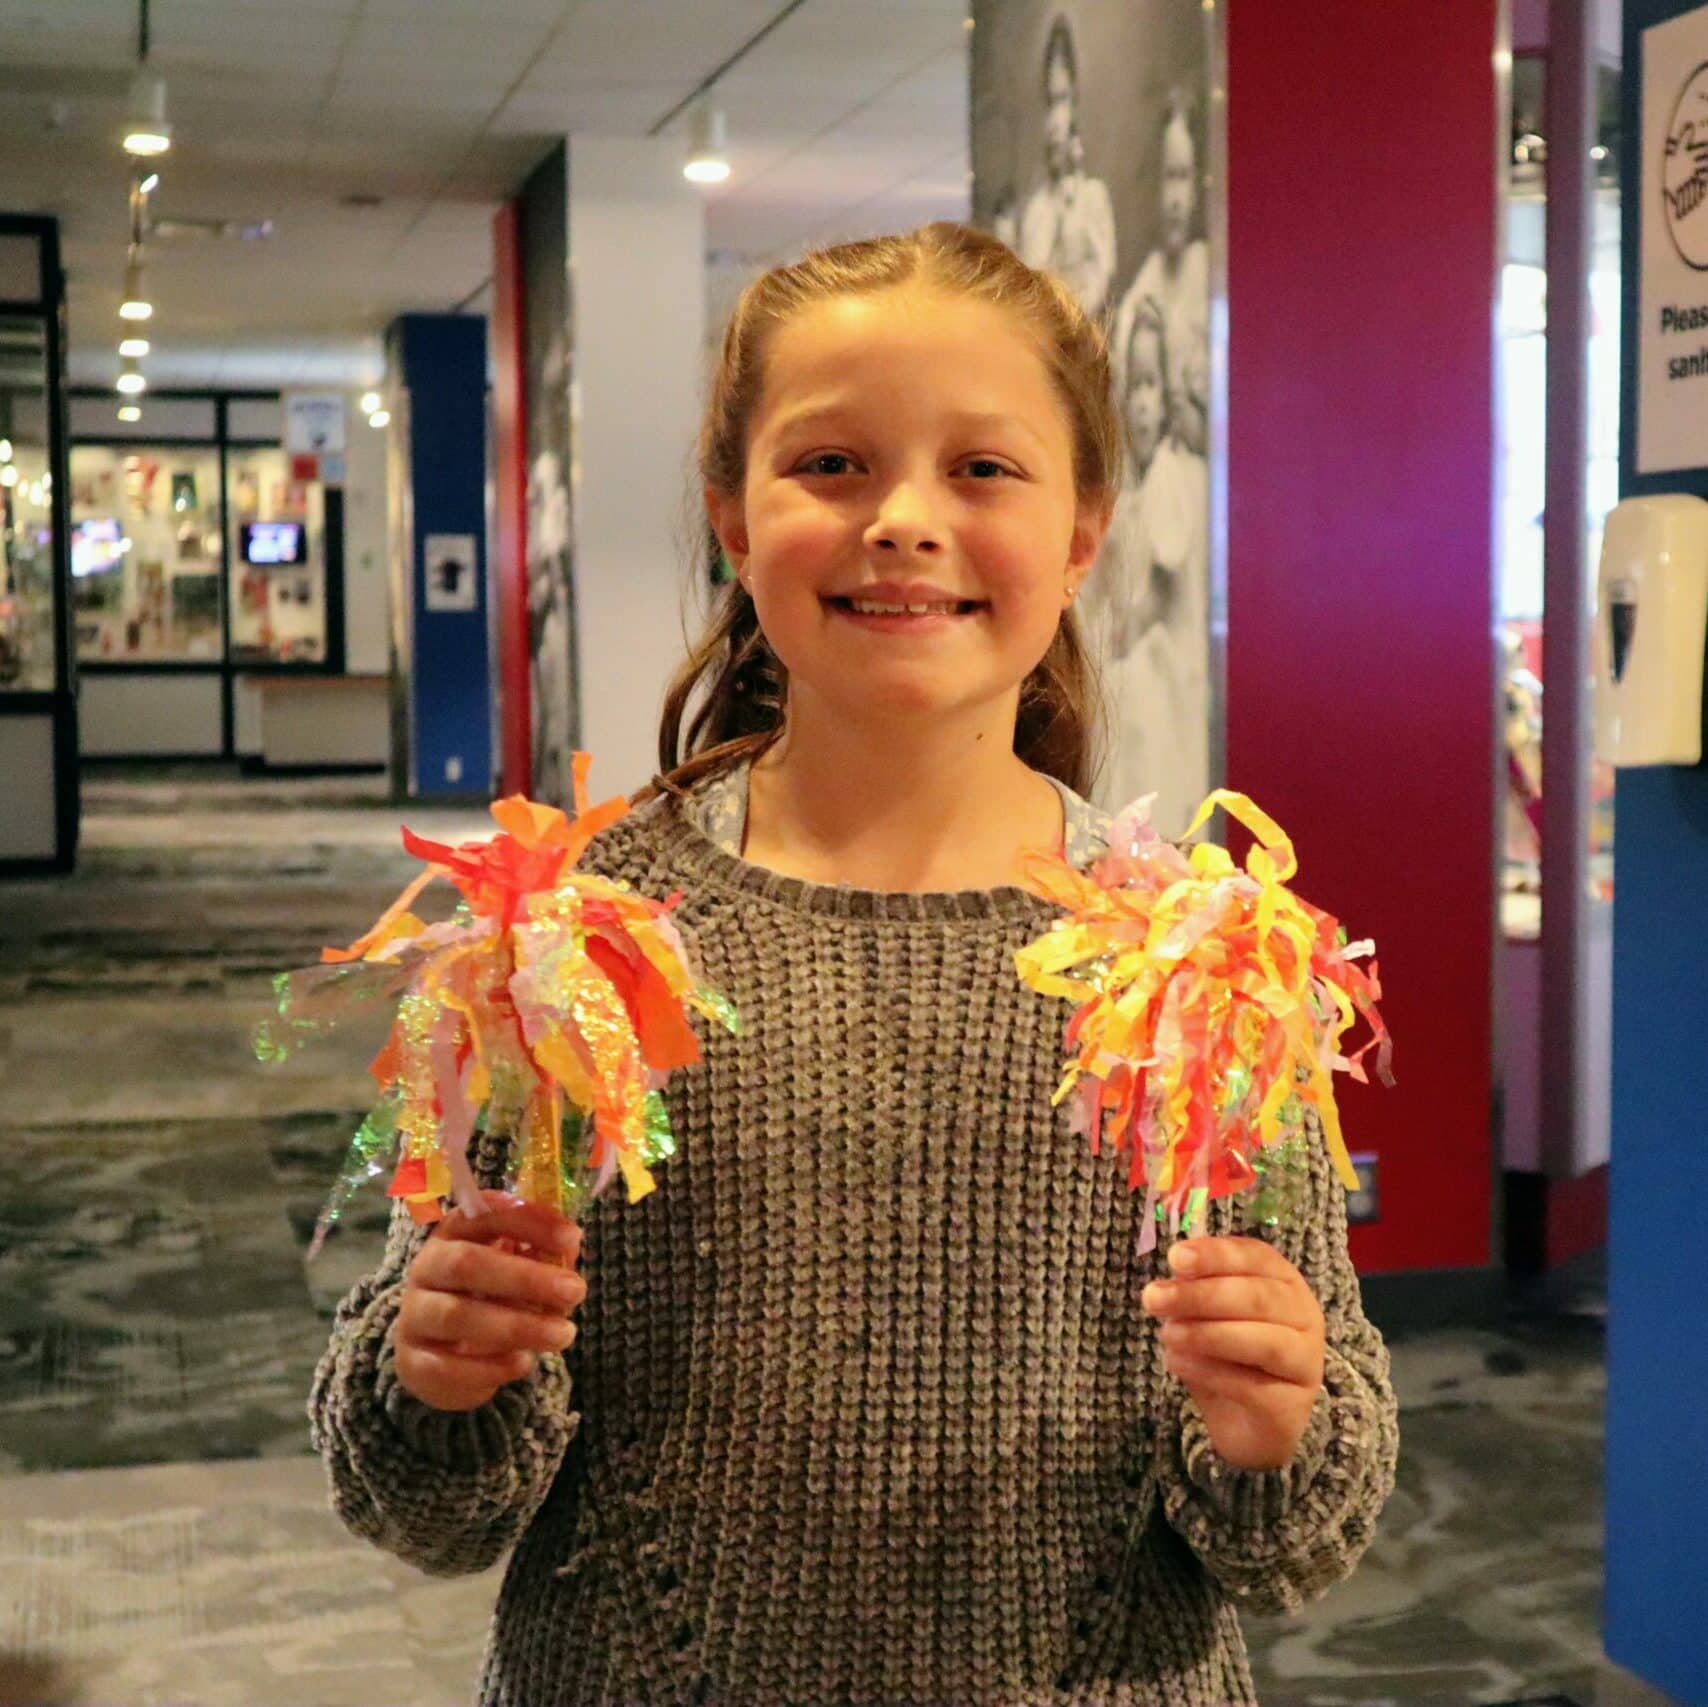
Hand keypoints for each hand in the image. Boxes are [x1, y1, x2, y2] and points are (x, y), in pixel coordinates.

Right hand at [395, 1190, 585, 1412]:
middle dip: (526, 1277)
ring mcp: (415, 1315)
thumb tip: (569, 1247)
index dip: (530, 1222)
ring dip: (517, 1326)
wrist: (442, 1353)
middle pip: (467, 1264)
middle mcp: (426, 1268)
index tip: (572, 1237)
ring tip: (562, 1334)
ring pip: (457, 1315)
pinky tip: (523, 1363)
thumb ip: (540, 1254)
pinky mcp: (414, 1362)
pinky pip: (447, 1366)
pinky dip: (490, 1367)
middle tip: (575, 1290)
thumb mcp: (514, 1266)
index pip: (486, 1215)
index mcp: (454, 1232)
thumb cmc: (489, 1295)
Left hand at [1141, 1235, 1324, 1471]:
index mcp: (1285, 1282)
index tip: (1175, 1256)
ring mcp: (1305, 1362)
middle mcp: (1304, 1317)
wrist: (1245, 1422)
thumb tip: (1176, 1272)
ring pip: (1263, 1341)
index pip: (1257, 1256)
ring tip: (1167, 1333)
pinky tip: (1177, 1363)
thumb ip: (1196, 1289)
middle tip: (1154, 1297)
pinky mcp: (1291, 1405)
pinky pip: (1251, 1385)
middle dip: (1201, 1295)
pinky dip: (1209, 1371)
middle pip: (1258, 1297)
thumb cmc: (1228, 1356)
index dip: (1216, 1254)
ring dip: (1207, 1334)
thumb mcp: (1207, 1314)